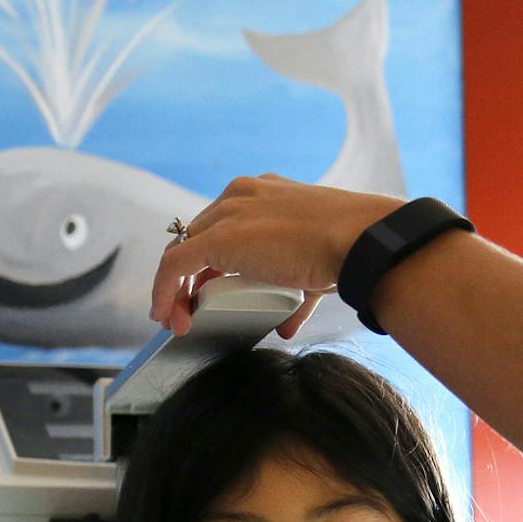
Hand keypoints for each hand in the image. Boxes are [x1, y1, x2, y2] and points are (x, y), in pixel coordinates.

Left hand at [149, 175, 401, 338]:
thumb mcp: (312, 271)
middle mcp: (240, 195)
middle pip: (197, 238)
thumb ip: (296, 296)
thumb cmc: (346, 251)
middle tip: (189, 312)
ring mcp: (228, 213)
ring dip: (175, 289)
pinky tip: (166, 315)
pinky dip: (164, 291)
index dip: (208, 264)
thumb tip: (287, 326)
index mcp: (263, 195)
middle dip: (189, 279)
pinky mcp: (218, 237)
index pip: (221, 227)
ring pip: (181, 251)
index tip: (206, 293)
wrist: (358, 239)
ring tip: (179, 320)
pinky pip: (173, 265)